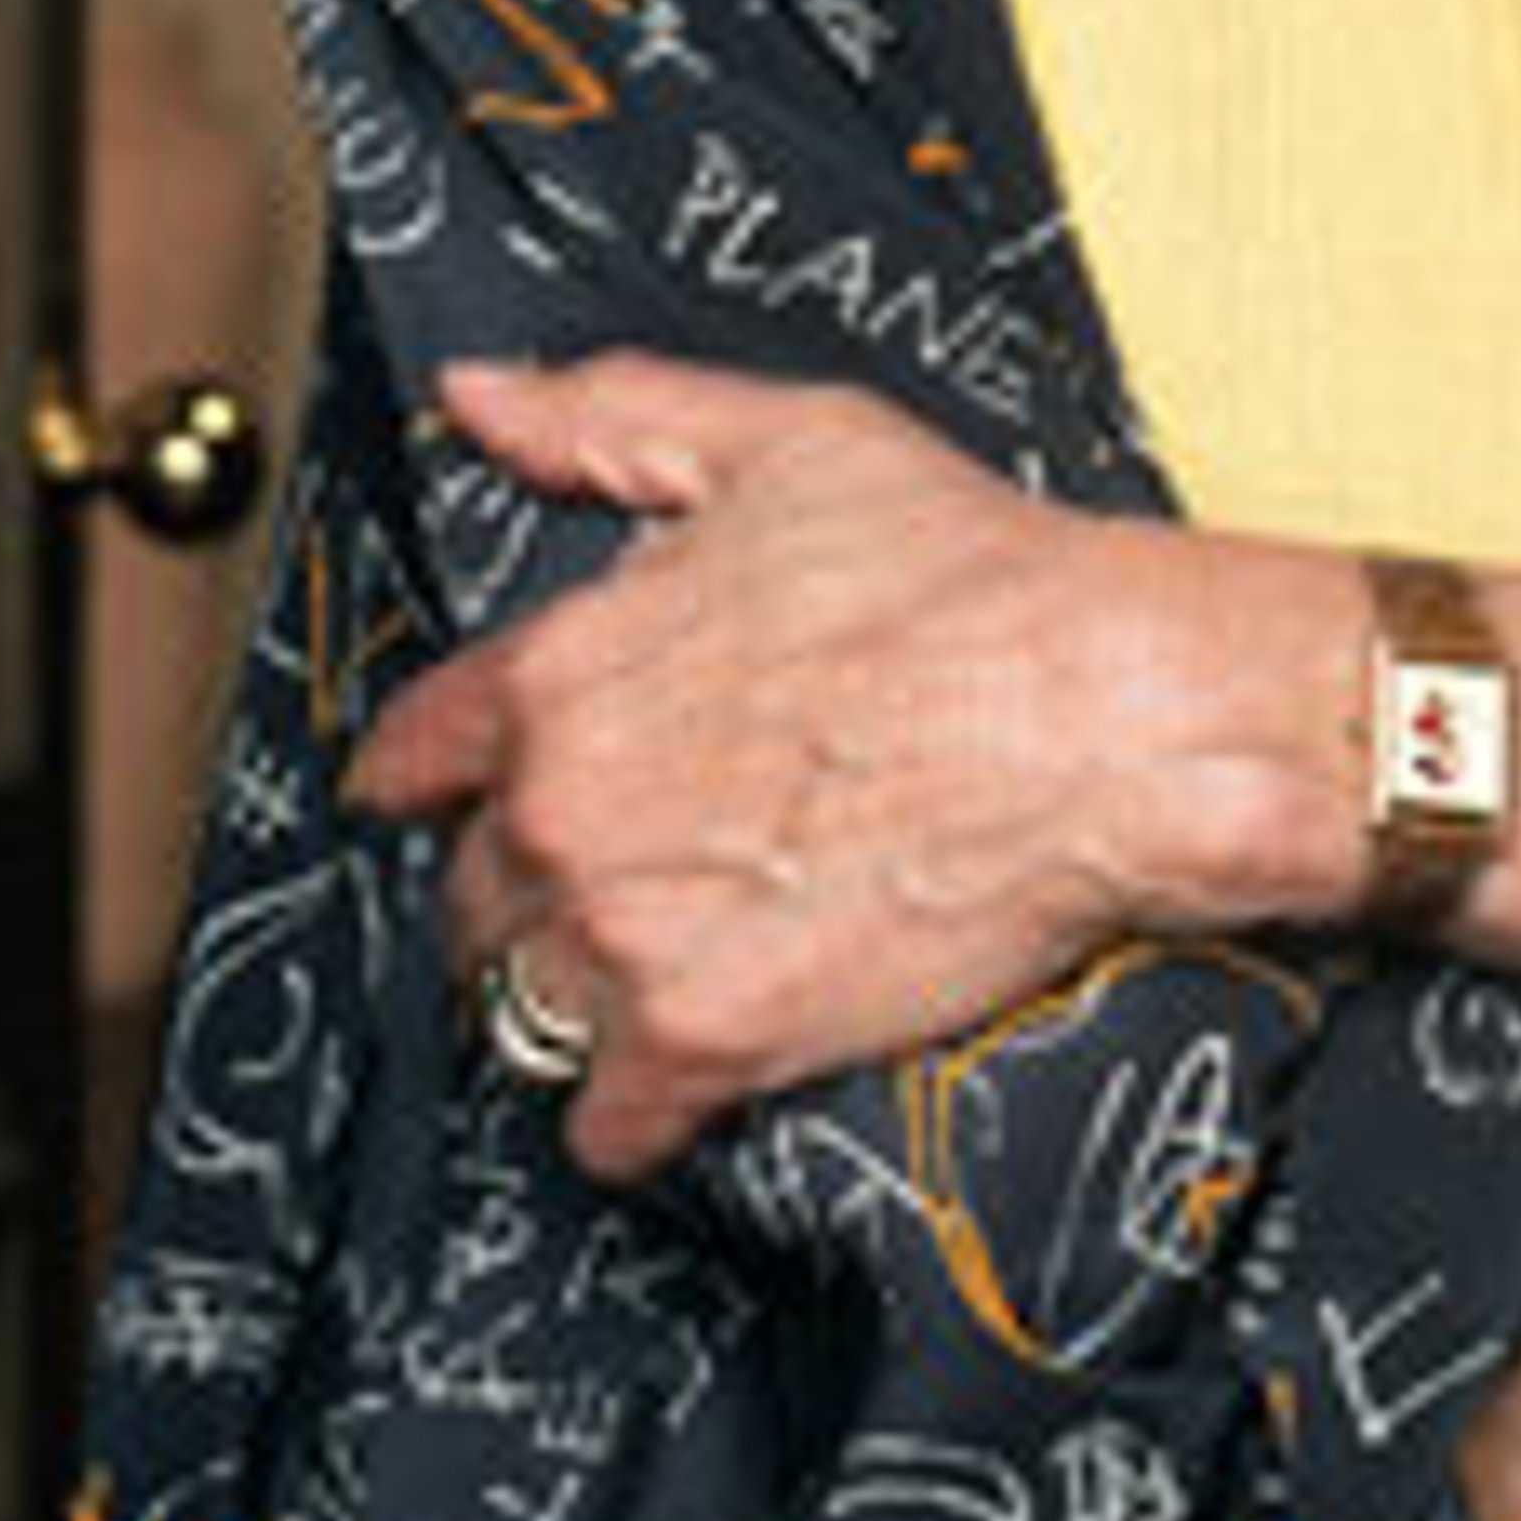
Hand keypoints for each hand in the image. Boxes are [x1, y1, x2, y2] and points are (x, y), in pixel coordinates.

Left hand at [348, 354, 1341, 1176]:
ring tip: (663, 972)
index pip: (417, 756)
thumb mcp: (782, 443)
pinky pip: (605, 1123)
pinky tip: (685, 1072)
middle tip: (621, 880)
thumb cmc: (967, 573)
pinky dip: (635, 1111)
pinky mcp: (706, 1043)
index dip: (436, 778)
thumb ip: (606, 420)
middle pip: (470, 898)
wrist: (1104, 719)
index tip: (458, 798)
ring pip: (525, 1011)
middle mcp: (563, 811)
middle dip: (529, 893)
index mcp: (559, 672)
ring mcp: (624, 937)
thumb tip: (475, 398)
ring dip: (579, 1002)